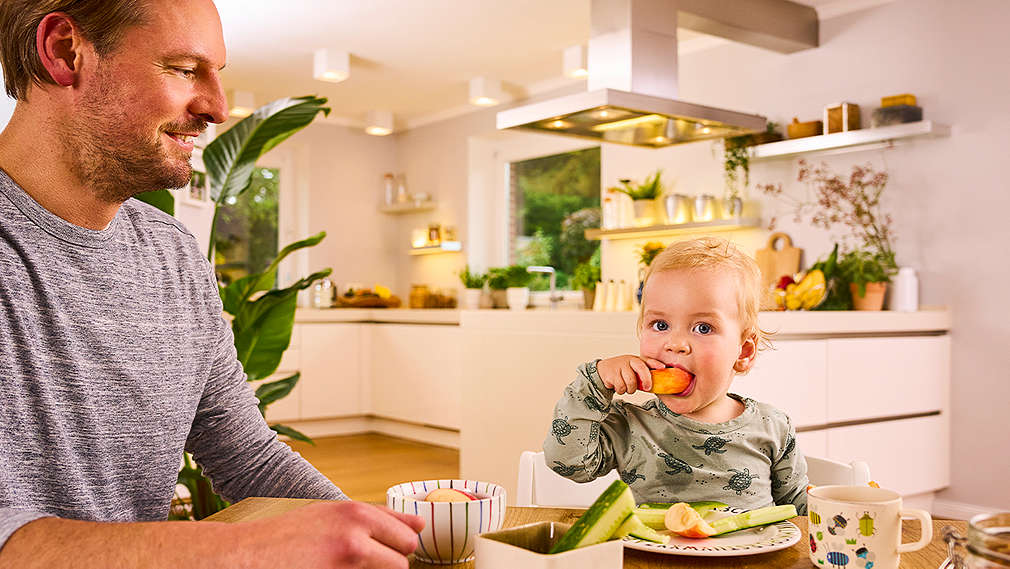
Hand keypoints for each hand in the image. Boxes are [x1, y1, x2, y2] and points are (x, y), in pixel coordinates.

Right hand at [238, 500, 424, 567]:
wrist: (244, 555)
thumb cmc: (288, 536)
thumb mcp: (332, 515)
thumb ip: (375, 518)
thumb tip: (419, 523)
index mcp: (356, 514)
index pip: (408, 535)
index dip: (400, 548)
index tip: (391, 552)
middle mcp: (354, 535)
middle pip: (403, 561)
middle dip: (390, 565)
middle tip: (363, 565)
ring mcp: (344, 562)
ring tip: (344, 567)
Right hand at [596, 355, 665, 394]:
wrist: (602, 370)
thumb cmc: (621, 371)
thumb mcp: (632, 369)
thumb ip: (642, 374)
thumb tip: (656, 384)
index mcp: (635, 359)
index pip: (648, 360)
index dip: (656, 364)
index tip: (663, 367)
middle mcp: (628, 361)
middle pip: (641, 369)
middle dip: (646, 380)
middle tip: (648, 388)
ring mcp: (620, 366)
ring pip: (631, 382)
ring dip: (630, 389)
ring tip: (627, 387)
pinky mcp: (612, 374)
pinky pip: (621, 387)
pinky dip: (621, 390)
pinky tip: (618, 386)